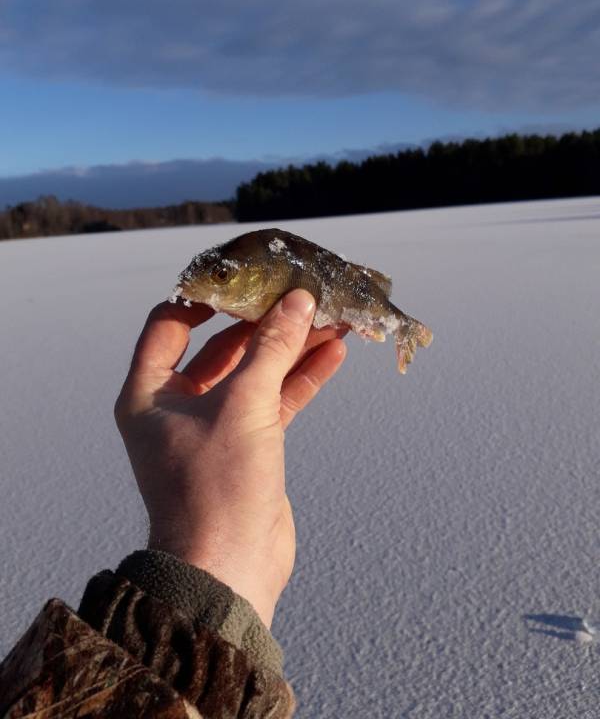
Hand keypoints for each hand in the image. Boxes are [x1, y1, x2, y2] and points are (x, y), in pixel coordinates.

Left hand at [114, 290, 346, 626]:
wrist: (230, 570)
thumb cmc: (217, 487)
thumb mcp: (243, 406)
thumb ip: (271, 348)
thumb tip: (299, 301)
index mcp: (151, 392)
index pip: (169, 324)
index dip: (204, 297)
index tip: (242, 278)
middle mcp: (177, 406)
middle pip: (222, 346)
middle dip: (265, 323)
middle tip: (303, 296)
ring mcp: (215, 426)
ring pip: (255, 373)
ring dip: (291, 348)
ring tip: (332, 320)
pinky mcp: (248, 446)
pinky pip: (274, 401)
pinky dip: (300, 379)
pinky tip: (332, 355)